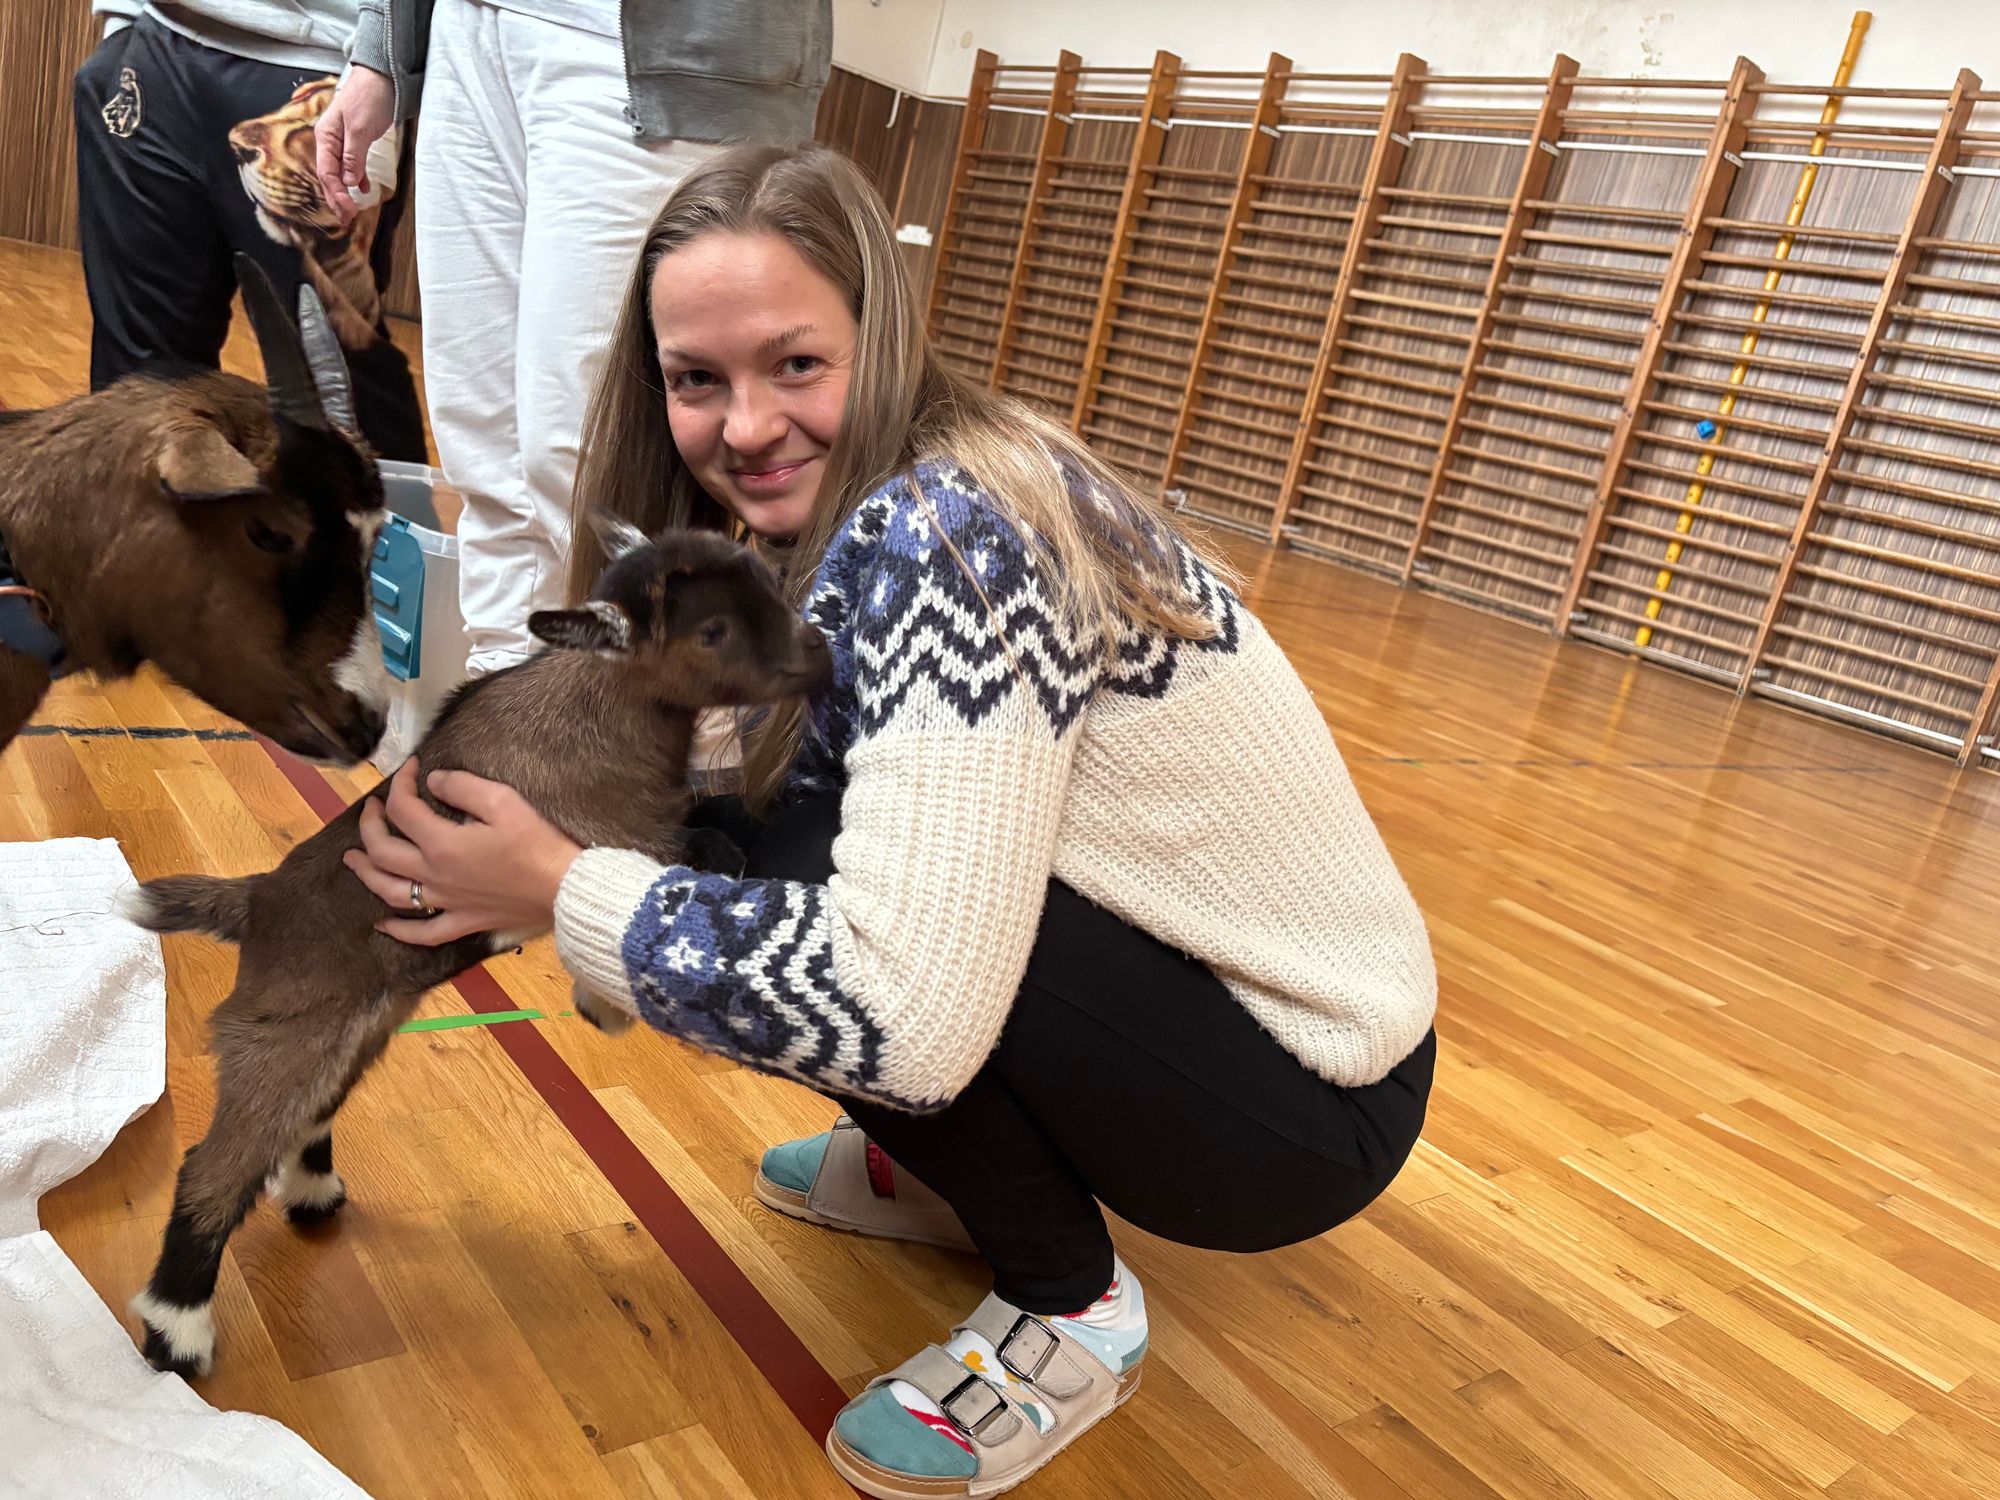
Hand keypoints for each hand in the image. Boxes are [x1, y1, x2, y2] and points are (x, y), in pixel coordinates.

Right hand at [314, 65, 395, 228]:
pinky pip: (351, 165)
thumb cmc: (368, 97)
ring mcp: (341, 141)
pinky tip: (363, 190)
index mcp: (325, 136)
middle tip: (347, 221)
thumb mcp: (360, 129)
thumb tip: (347, 182)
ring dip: (344, 192)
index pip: (326, 172)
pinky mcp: (355, 141)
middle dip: (337, 198)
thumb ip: (353, 156)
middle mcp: (329, 140)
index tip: (349, 211)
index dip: (336, 194)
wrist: (382, 78)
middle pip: (329, 176)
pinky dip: (356, 179)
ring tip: (351, 211)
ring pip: (339, 173)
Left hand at [344, 759, 582, 945]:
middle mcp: (433, 875)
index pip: (404, 809)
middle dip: (371, 825)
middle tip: (372, 809)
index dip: (402, 783)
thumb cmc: (538, 843)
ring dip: (366, 873)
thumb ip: (462, 787)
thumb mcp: (503, 801)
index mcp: (441, 843)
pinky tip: (383, 923)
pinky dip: (398, 930)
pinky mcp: (462, 922)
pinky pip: (422, 933)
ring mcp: (445, 902)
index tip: (411, 767)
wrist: (564, 888)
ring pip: (390, 892)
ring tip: (353, 859)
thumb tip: (432, 782)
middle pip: (383, 851)